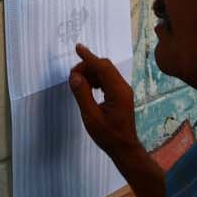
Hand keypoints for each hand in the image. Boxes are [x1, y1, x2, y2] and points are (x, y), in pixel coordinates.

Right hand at [68, 43, 140, 161]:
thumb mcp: (91, 117)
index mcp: (118, 91)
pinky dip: (96, 80)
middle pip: (104, 67)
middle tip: (72, 76)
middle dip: (87, 66)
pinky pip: (107, 80)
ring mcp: (123, 91)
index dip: (89, 57)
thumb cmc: (108, 135)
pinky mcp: (121, 95)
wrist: (124, 148)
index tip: (78, 48)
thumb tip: (74, 77)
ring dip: (91, 73)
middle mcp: (123, 87)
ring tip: (77, 83)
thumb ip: (82, 95)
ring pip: (106, 73)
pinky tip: (87, 88)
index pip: (102, 67)